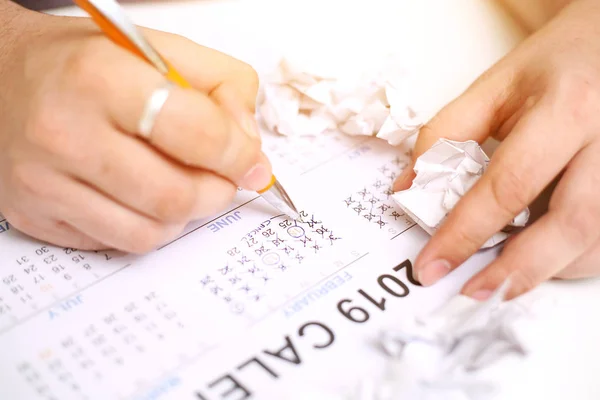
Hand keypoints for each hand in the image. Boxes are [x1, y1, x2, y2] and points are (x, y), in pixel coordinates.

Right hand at [0, 9, 270, 252]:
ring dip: (183, 215)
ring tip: (179, 184)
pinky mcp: (35, 215)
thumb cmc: (83, 62)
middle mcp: (66, 133)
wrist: (0, 77)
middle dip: (217, 192)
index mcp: (102, 78)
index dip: (239, 155)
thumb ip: (223, 86)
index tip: (250, 161)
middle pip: (177, 197)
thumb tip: (250, 148)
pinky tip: (138, 196)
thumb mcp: (160, 48)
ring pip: (150, 232)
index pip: (199, 135)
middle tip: (220, 177)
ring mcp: (45, 182)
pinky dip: (144, 225)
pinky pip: (116, 243)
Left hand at [393, 0, 599, 299]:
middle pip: (572, 223)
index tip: (432, 265)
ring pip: (598, 240)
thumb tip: (410, 191)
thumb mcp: (494, 86)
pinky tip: (541, 256)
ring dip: (547, 269)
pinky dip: (573, 258)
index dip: (466, 232)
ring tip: (503, 276)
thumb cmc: (556, 63)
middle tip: (474, 291)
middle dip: (518, 270)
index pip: (509, 184)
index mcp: (569, 106)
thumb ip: (445, 135)